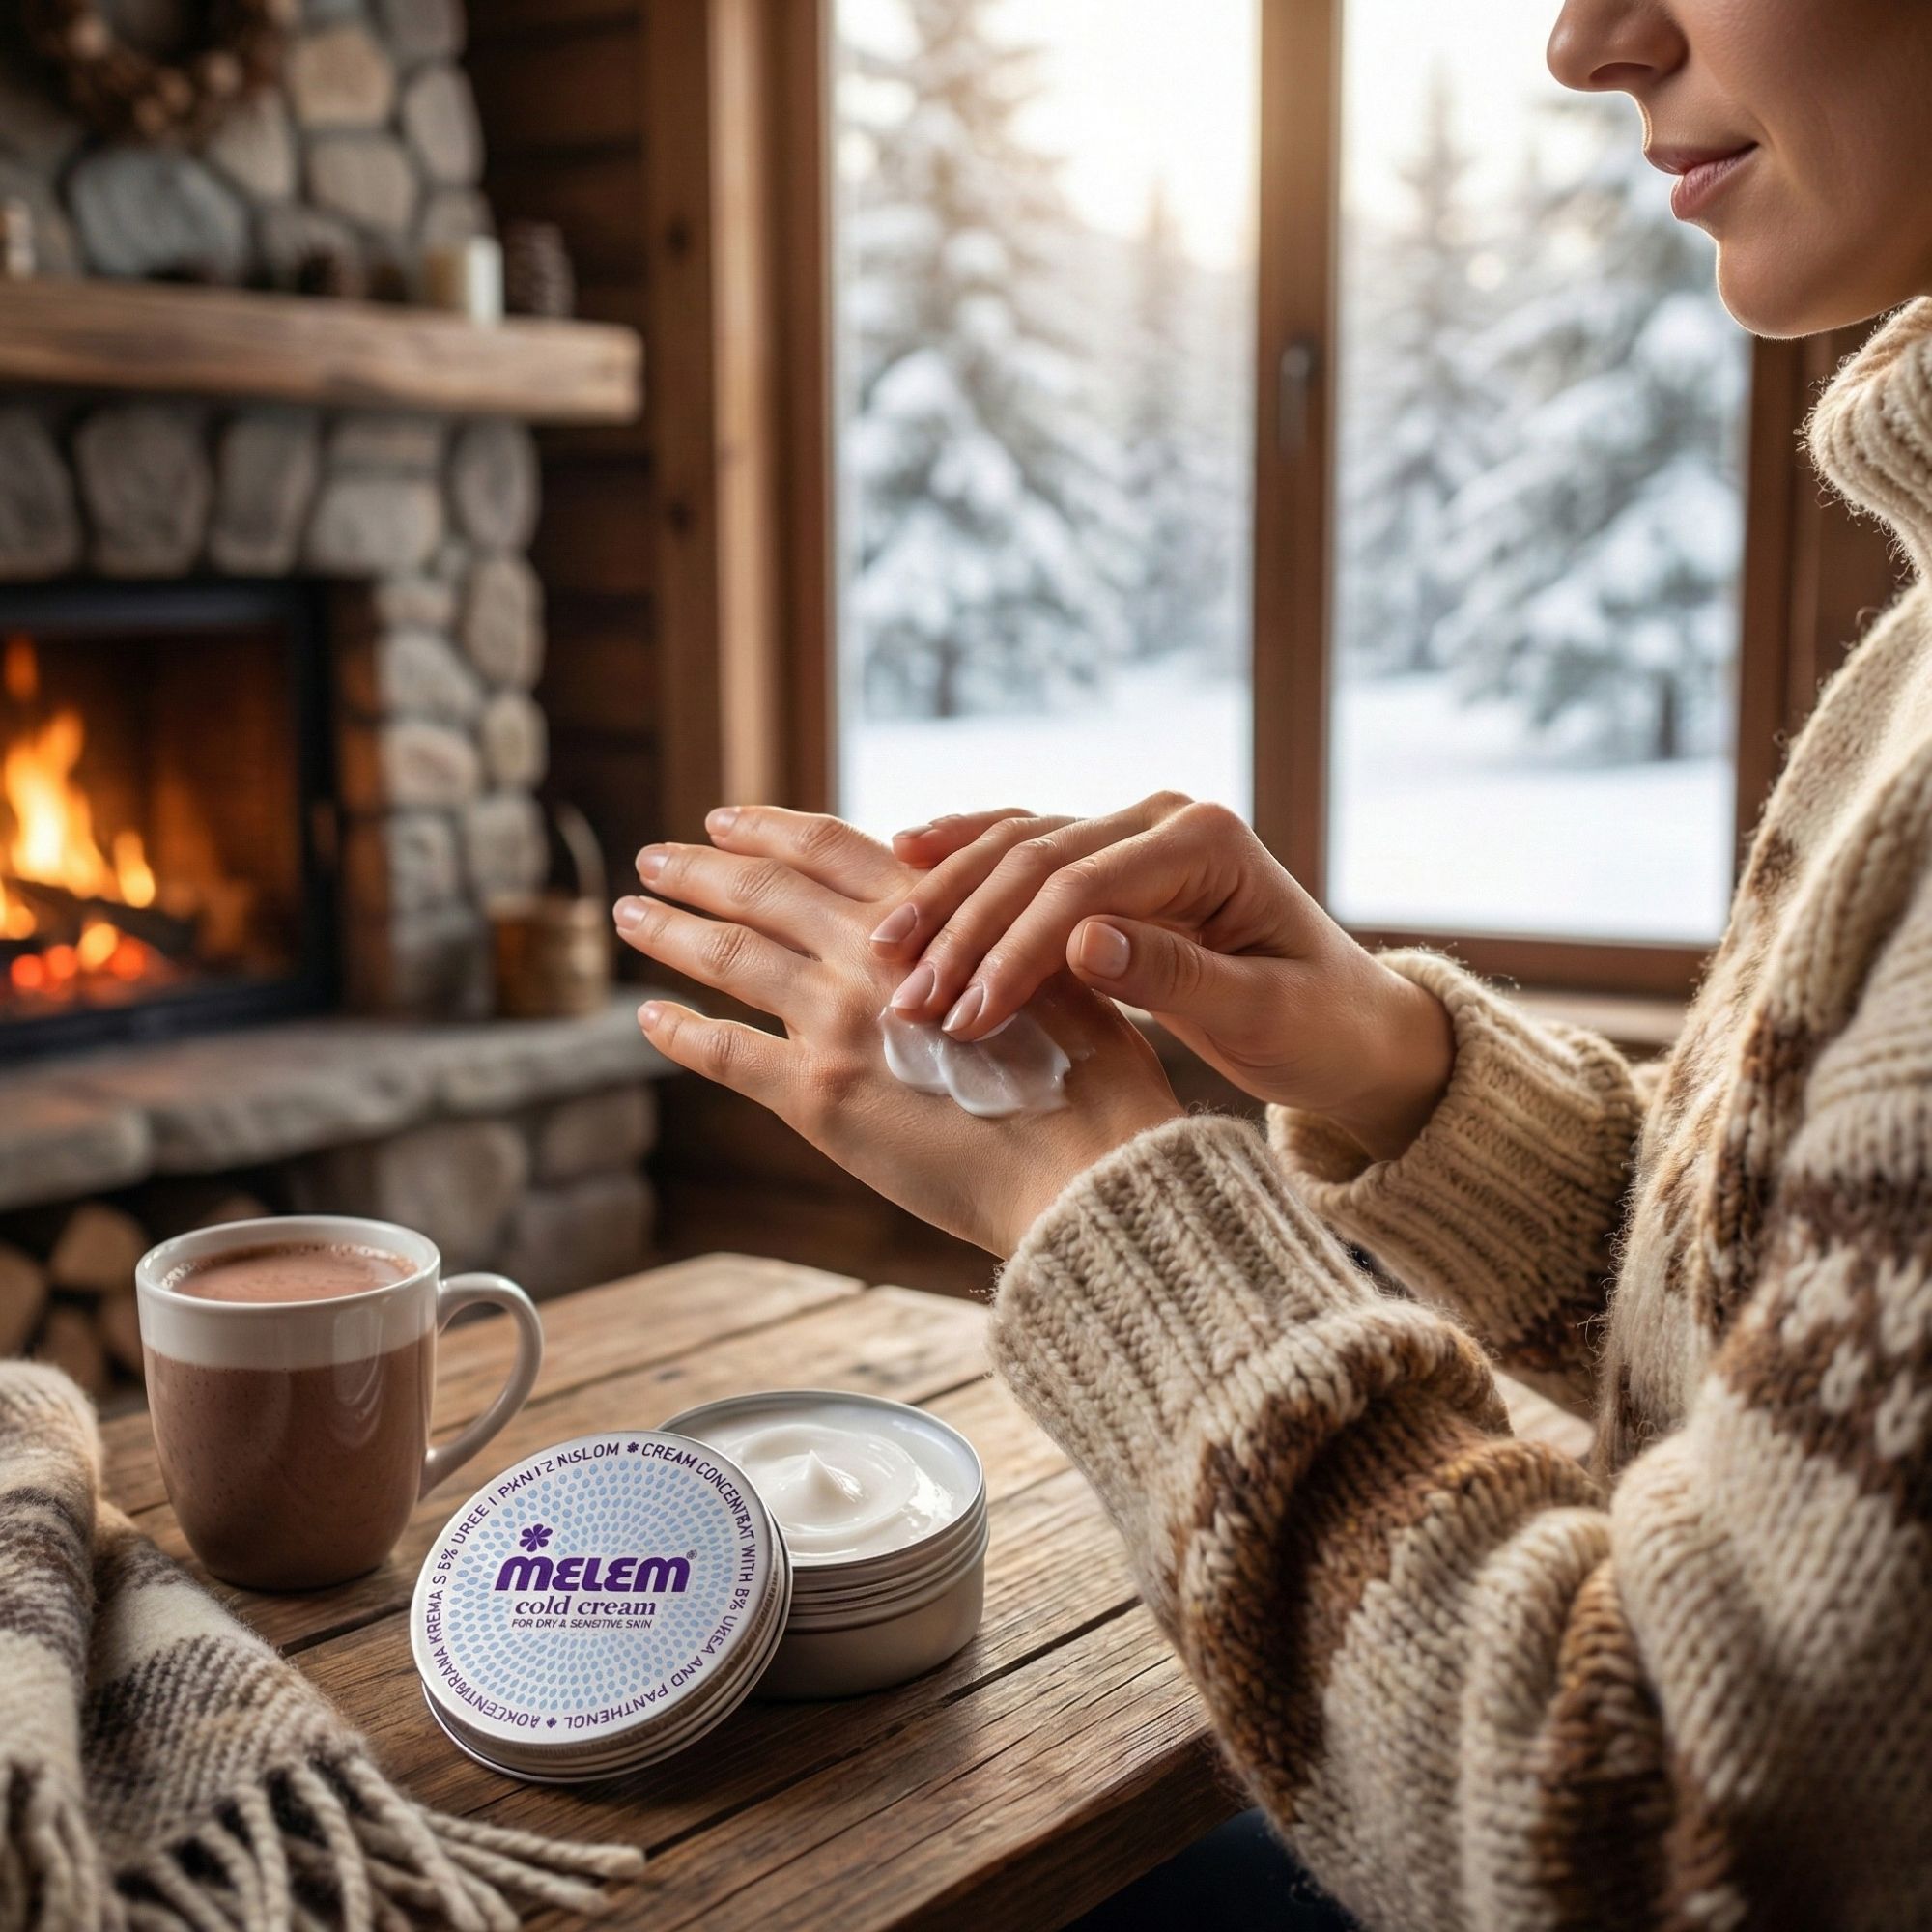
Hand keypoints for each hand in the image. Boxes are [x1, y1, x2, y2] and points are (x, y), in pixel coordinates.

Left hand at [612, 807, 1181, 1254]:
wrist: (1085, 1167)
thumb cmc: (1088, 1075)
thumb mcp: (1046, 969)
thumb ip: (981, 933)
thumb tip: (944, 911)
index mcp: (927, 913)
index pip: (825, 846)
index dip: (767, 827)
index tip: (723, 819)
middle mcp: (870, 955)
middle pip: (761, 891)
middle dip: (699, 868)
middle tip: (654, 856)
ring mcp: (836, 1024)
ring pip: (728, 957)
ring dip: (671, 930)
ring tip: (631, 913)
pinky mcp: (816, 1099)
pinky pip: (725, 1052)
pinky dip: (679, 1030)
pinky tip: (649, 1016)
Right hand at [874, 795, 1453, 1161]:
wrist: (1353, 1026)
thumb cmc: (1321, 1028)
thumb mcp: (1265, 1016)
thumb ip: (1177, 977)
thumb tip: (1082, 941)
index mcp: (1207, 842)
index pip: (1080, 887)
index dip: (1011, 951)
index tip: (962, 1017)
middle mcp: (1165, 818)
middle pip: (1035, 858)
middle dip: (961, 929)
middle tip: (902, 997)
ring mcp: (1135, 832)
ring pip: (1015, 848)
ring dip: (946, 900)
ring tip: (884, 954)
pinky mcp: (1112, 859)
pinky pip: (1023, 850)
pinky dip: (963, 861)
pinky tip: (900, 865)